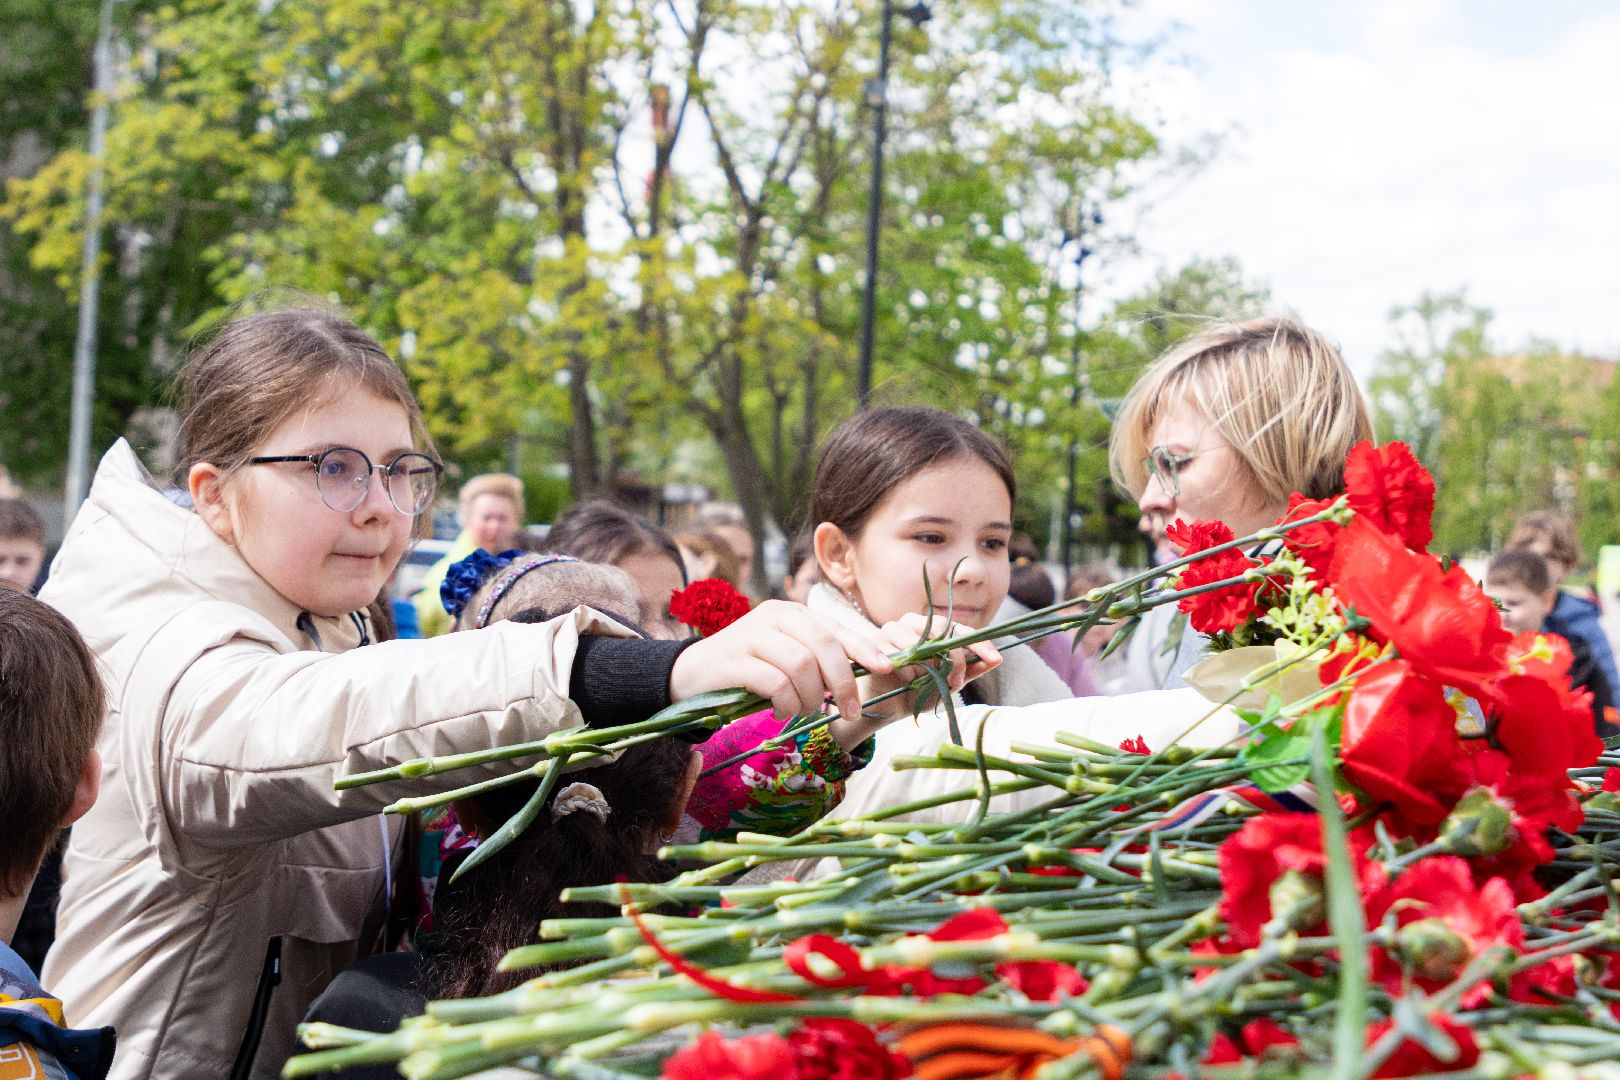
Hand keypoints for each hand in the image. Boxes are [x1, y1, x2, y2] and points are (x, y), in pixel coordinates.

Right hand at [668, 600, 896, 723]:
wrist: (691, 675)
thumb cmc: (749, 669)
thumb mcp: (786, 655)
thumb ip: (817, 657)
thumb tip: (866, 671)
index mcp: (791, 612)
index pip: (835, 628)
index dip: (865, 648)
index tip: (888, 668)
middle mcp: (773, 616)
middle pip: (823, 645)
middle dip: (844, 681)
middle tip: (850, 711)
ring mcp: (750, 636)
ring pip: (800, 665)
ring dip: (811, 697)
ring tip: (803, 710)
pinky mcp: (733, 660)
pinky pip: (774, 683)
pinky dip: (786, 703)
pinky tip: (782, 711)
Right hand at [828, 613, 1001, 747]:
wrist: (886, 709)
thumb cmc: (917, 692)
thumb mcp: (948, 683)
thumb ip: (971, 670)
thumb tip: (998, 660)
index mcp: (930, 628)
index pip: (958, 628)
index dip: (978, 642)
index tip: (995, 658)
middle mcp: (911, 623)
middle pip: (941, 628)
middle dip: (955, 656)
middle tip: (957, 681)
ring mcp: (891, 630)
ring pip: (919, 639)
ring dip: (930, 665)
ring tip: (928, 684)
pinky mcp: (874, 643)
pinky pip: (898, 653)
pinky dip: (908, 670)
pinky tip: (909, 681)